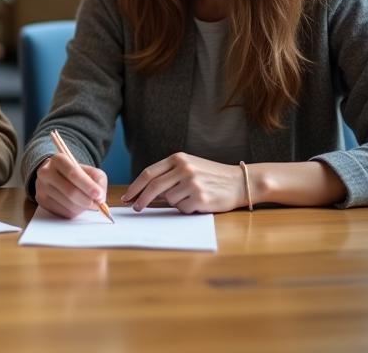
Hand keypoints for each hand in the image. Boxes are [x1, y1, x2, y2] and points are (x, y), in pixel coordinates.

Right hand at [34, 152, 107, 218]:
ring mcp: (41, 186)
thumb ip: (99, 181)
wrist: (56, 175)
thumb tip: (100, 198)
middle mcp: (46, 172)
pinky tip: (76, 206)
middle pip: (70, 192)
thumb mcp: (90, 171)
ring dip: (82, 208)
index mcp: (58, 159)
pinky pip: (62, 212)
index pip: (73, 174)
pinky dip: (74, 212)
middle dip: (87, 201)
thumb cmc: (76, 173)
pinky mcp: (40, 199)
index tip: (99, 194)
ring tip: (86, 203)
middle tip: (96, 204)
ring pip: (67, 204)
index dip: (87, 186)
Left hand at [122, 153, 245, 213]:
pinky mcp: (200, 198)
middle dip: (141, 200)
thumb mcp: (189, 166)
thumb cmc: (212, 176)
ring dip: (175, 203)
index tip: (127, 197)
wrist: (240, 182)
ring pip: (169, 200)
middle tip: (136, 208)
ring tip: (192, 196)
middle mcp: (184, 168)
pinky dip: (187, 209)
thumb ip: (169, 175)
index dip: (135, 187)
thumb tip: (144, 192)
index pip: (149, 173)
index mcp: (178, 158)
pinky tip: (200, 202)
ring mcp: (192, 183)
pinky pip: (183, 208)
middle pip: (153, 187)